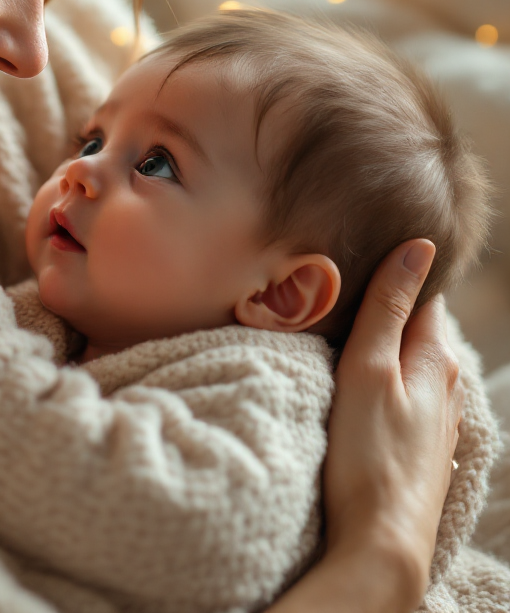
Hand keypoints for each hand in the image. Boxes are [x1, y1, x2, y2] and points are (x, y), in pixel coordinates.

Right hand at [319, 239, 462, 609]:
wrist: (381, 542)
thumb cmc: (369, 454)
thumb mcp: (369, 368)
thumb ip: (388, 308)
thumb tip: (418, 248)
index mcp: (435, 361)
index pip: (424, 296)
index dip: (399, 271)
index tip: (365, 253)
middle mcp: (445, 389)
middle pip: (420, 329)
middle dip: (391, 305)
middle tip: (346, 285)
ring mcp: (435, 423)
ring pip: (413, 363)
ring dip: (389, 343)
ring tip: (351, 326)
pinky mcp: (418, 448)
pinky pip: (407, 394)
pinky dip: (388, 376)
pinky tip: (366, 382)